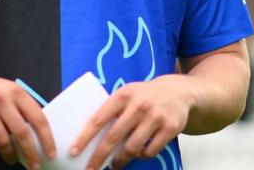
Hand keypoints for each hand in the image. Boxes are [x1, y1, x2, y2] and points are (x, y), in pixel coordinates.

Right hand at [0, 72, 56, 168]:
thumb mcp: (7, 92)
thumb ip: (21, 108)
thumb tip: (39, 136)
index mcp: (16, 91)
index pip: (38, 118)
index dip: (47, 138)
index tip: (50, 153)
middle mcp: (1, 98)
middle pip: (22, 132)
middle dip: (30, 153)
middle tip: (34, 165)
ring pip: (2, 140)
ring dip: (9, 154)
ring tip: (11, 159)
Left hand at [71, 75, 195, 169]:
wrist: (179, 91)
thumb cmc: (146, 95)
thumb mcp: (128, 94)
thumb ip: (112, 110)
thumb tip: (90, 135)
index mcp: (123, 95)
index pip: (99, 118)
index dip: (85, 137)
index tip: (74, 151)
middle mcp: (139, 105)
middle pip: (114, 137)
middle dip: (99, 156)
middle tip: (91, 168)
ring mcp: (155, 117)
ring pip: (132, 147)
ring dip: (121, 159)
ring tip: (116, 163)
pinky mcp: (170, 128)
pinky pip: (150, 151)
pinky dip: (142, 156)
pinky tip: (140, 152)